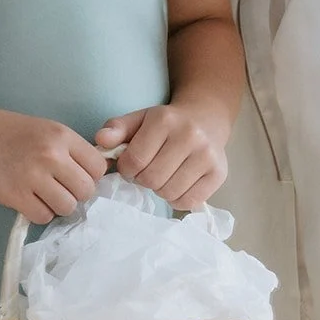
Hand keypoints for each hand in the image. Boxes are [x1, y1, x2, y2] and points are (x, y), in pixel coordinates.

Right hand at [0, 103, 108, 224]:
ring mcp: (34, 176)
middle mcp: (52, 154)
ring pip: (67, 207)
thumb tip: (91, 176)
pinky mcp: (16, 196)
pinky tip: (27, 200)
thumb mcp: (44, 129)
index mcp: (62, 135)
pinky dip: (38, 213)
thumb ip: (68, 149)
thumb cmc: (6, 131)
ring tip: (42, 195)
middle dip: (75, 194)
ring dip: (57, 205)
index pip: (98, 167)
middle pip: (86, 190)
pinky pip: (43, 216)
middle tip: (58, 189)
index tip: (76, 177)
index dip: (90, 176)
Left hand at [96, 103, 229, 210]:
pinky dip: (178, 198)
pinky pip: (188, 201)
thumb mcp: (138, 119)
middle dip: (143, 180)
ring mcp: (207, 155)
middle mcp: (189, 135)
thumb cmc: (166, 124)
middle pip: (152, 179)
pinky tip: (178, 183)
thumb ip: (116, 129)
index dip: (127, 168)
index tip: (131, 164)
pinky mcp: (219, 173)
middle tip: (147, 171)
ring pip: (169, 192)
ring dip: (160, 189)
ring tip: (163, 176)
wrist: (206, 118)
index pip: (135, 160)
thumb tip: (100, 141)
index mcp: (164, 120)